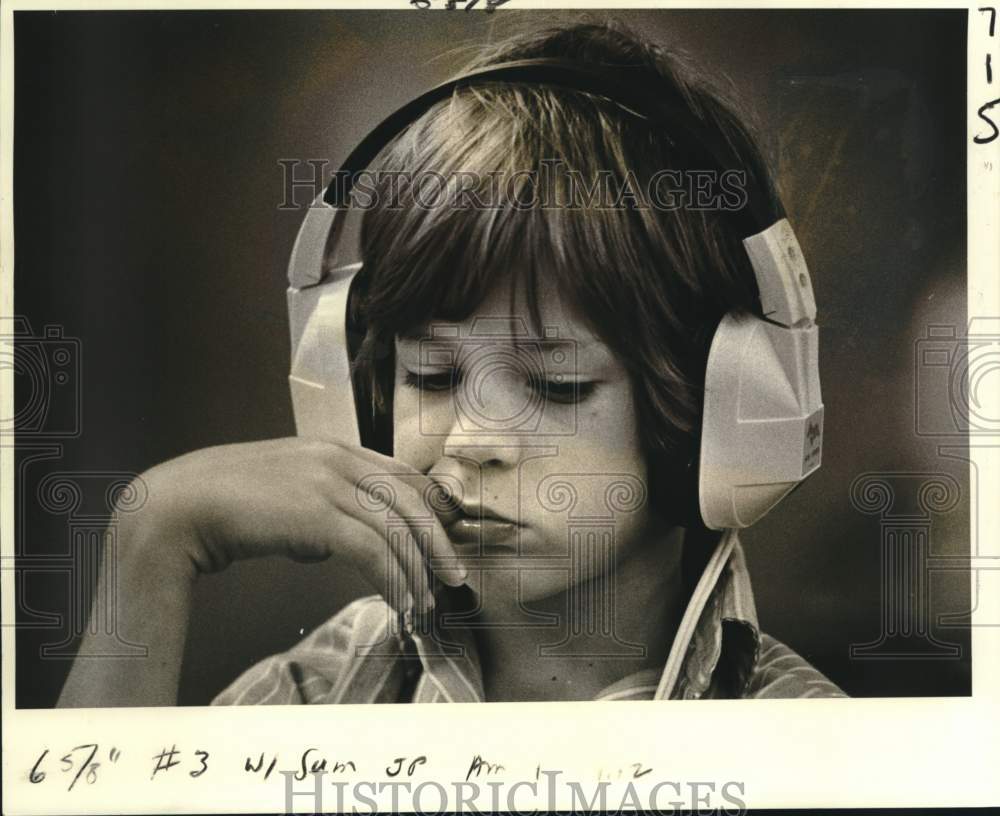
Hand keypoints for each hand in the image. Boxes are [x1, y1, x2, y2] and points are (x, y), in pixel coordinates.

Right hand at [123, 437, 467, 613]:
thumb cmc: (227, 505)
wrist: (179, 507)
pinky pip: (372, 550)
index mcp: (334, 449)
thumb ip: (317, 507)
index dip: (432, 508)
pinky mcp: (316, 513)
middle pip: (411, 500)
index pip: (403, 475)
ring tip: (427, 600)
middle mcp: (337, 459)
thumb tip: (334, 542)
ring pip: (396, 528)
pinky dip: (393, 579)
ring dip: (418, 569)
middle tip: (454, 575)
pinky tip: (399, 601)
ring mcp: (327, 483)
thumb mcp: (284, 494)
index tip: (447, 538)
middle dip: (438, 542)